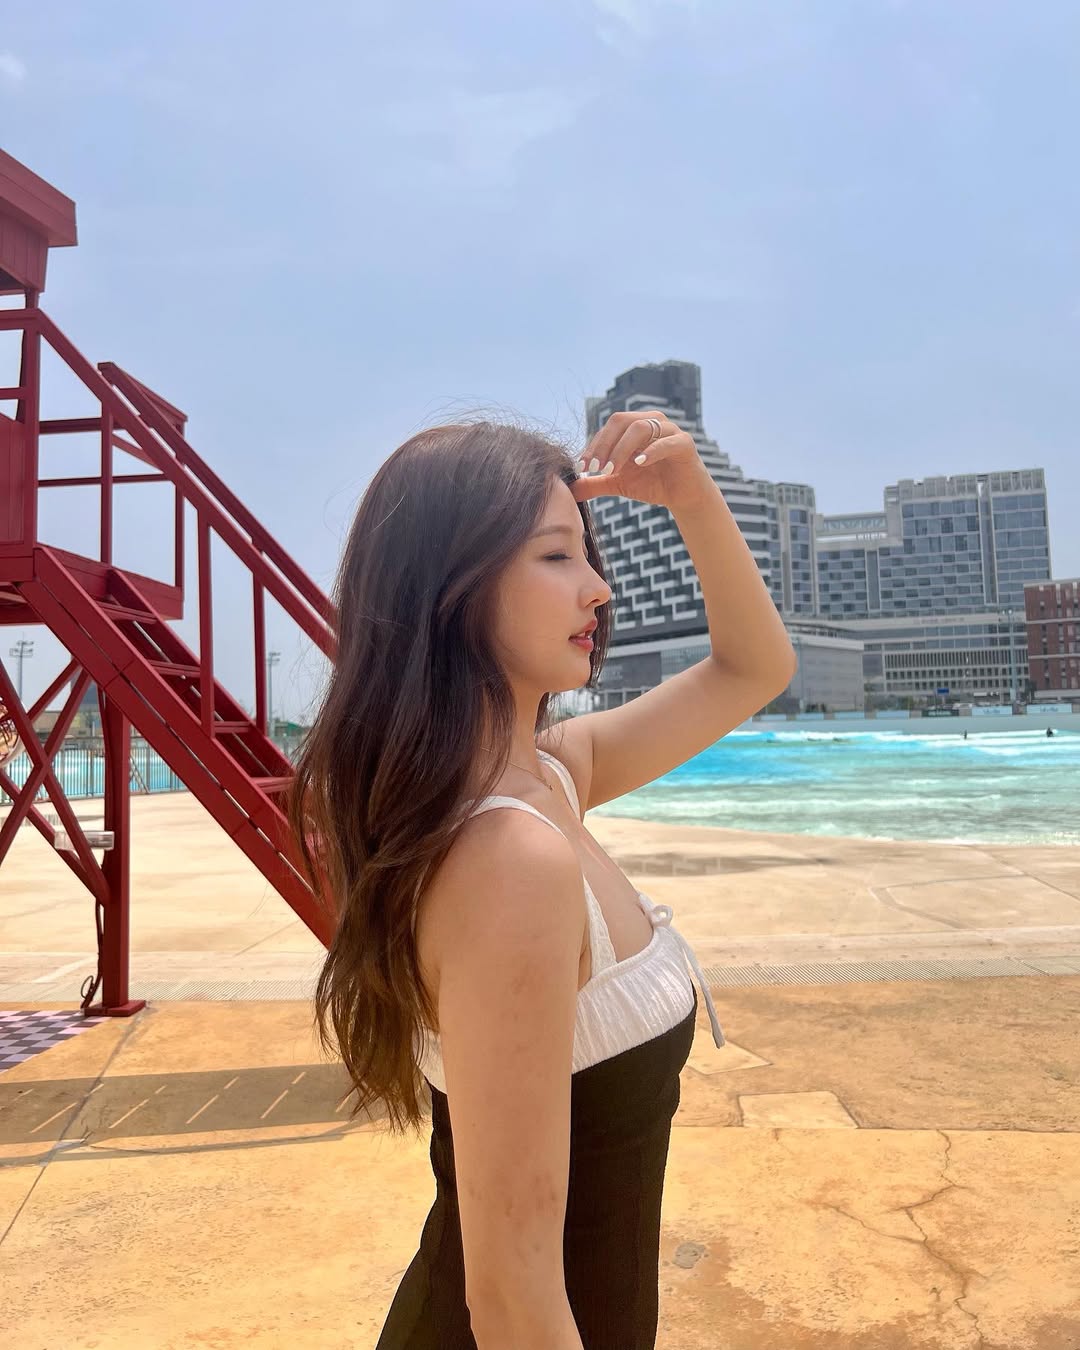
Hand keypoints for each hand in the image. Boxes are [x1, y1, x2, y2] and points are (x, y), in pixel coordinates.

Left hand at [568, 409, 714, 512]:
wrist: (682, 496)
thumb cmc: (651, 483)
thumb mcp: (618, 483)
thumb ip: (595, 482)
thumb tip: (569, 489)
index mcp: (635, 425)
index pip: (608, 427)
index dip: (593, 445)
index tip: (582, 467)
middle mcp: (651, 421)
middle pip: (621, 420)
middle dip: (604, 444)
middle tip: (594, 468)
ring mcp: (670, 430)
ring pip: (641, 427)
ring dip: (621, 448)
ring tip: (611, 469)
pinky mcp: (684, 444)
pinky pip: (666, 442)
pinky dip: (651, 451)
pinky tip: (639, 464)